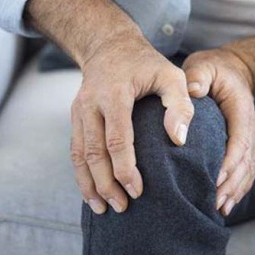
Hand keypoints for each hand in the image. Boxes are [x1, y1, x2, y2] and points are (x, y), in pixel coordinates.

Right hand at [71, 34, 193, 213]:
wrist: (111, 46)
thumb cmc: (148, 64)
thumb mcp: (171, 75)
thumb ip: (180, 104)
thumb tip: (179, 140)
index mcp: (114, 94)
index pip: (117, 139)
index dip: (125, 168)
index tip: (138, 190)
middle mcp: (90, 104)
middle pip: (93, 153)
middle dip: (106, 184)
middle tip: (122, 207)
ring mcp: (79, 111)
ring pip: (78, 155)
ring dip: (89, 184)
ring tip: (103, 208)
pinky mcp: (76, 118)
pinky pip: (75, 150)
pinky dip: (82, 174)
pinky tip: (92, 192)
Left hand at [182, 48, 254, 215]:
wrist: (235, 71)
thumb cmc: (214, 70)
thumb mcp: (203, 66)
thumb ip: (198, 76)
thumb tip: (192, 91)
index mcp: (242, 109)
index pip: (239, 139)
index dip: (229, 162)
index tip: (215, 180)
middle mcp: (252, 126)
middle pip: (246, 160)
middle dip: (231, 183)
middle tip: (213, 202)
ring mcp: (253, 137)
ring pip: (249, 169)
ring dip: (236, 190)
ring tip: (220, 208)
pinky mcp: (249, 145)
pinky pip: (248, 170)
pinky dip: (239, 188)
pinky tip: (227, 204)